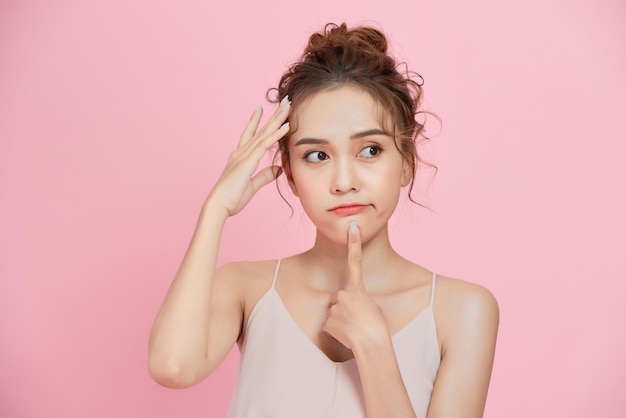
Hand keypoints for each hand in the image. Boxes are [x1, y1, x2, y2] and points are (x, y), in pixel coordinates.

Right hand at [206, 97, 289, 215]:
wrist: (219, 205)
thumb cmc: (231, 198)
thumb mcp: (252, 185)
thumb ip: (265, 175)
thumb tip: (278, 169)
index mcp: (240, 157)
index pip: (250, 135)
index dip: (256, 121)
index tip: (260, 108)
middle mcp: (241, 152)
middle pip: (261, 129)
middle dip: (274, 115)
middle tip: (284, 101)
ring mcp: (244, 155)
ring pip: (265, 133)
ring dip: (278, 119)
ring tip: (288, 105)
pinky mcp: (248, 162)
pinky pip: (265, 145)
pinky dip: (276, 134)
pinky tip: (286, 126)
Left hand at [322, 221, 388, 350]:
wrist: (371, 344)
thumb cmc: (377, 328)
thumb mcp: (371, 307)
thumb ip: (357, 300)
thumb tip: (344, 305)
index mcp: (358, 289)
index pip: (355, 261)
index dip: (354, 243)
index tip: (352, 227)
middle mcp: (343, 295)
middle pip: (339, 298)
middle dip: (344, 307)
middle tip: (356, 319)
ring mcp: (334, 308)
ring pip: (334, 312)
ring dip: (341, 320)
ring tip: (353, 329)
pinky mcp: (327, 322)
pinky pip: (329, 325)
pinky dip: (336, 331)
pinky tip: (346, 335)